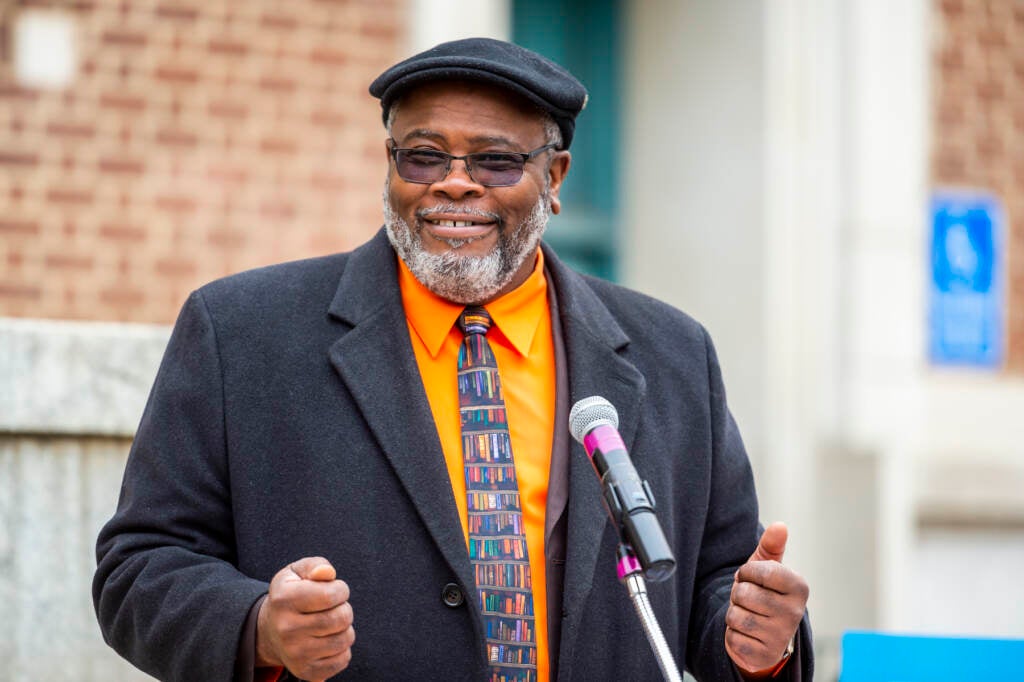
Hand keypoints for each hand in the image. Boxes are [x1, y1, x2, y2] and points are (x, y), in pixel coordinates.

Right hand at [256, 557, 354, 681]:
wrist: (270, 631)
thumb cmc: (292, 594)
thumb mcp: (297, 572)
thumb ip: (315, 565)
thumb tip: (327, 573)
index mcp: (283, 599)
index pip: (330, 595)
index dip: (340, 589)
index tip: (334, 589)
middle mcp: (286, 629)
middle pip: (340, 618)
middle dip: (344, 608)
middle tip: (333, 607)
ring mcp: (295, 653)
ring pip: (344, 639)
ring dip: (345, 628)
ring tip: (330, 623)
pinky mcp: (305, 672)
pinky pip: (342, 660)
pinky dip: (342, 648)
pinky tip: (327, 640)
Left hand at [724, 522, 807, 676]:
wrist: (763, 635)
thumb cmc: (763, 593)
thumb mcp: (766, 568)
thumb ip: (771, 547)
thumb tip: (780, 526)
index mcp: (799, 587)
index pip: (761, 571)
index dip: (747, 572)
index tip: (751, 577)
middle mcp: (795, 613)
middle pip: (745, 594)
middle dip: (738, 594)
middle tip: (749, 599)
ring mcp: (780, 636)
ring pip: (736, 616)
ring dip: (733, 613)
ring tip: (747, 614)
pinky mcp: (764, 656)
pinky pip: (733, 638)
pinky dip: (732, 634)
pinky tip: (746, 633)